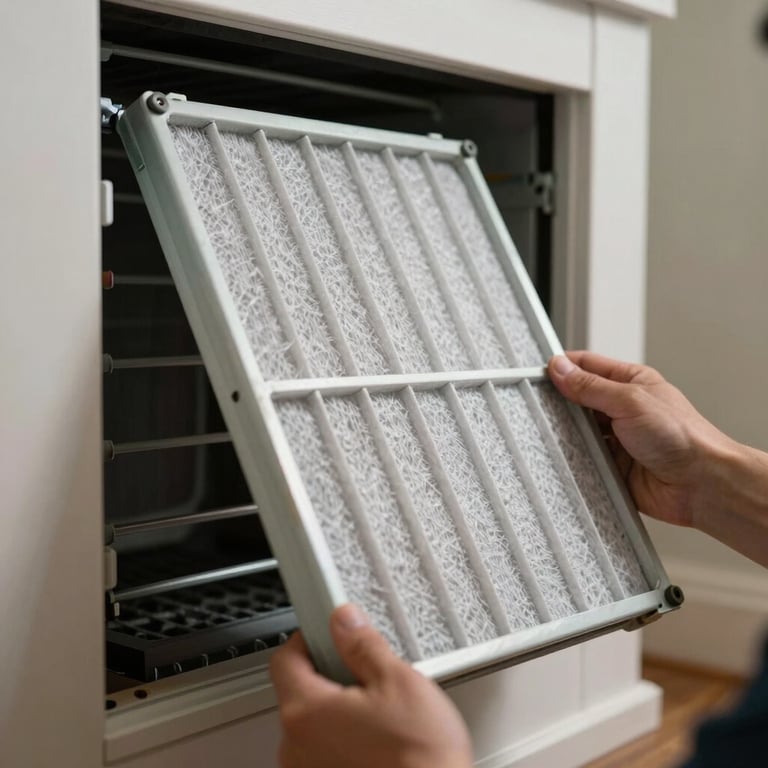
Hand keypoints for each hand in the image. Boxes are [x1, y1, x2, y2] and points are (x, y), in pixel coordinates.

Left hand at [269, 603, 472, 767]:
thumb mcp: (398, 681)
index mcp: (306, 712)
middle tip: (365, 675)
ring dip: (337, 711)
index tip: (331, 635)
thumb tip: (345, 621)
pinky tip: (376, 739)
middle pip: (299, 691)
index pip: (284, 659)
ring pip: (313, 723)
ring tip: (377, 712)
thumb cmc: (419, 758)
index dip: (308, 639)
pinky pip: (323, 751)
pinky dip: (342, 740)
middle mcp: (296, 747)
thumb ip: (363, 645)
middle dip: (330, 677)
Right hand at [547, 351, 734, 527]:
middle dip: (559, 403)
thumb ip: (591, 386)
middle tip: (537, 404)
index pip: (588, 367)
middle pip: (578, 400)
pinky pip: (583, 460)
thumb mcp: (630, 401)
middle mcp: (622, 409)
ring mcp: (616, 438)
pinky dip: (573, 459)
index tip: (539, 373)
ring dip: (566, 433)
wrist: (702, 484)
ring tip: (549, 432)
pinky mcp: (612, 466)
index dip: (563, 368)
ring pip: (577, 431)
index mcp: (630, 383)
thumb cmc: (683, 437)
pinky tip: (564, 457)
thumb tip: (561, 369)